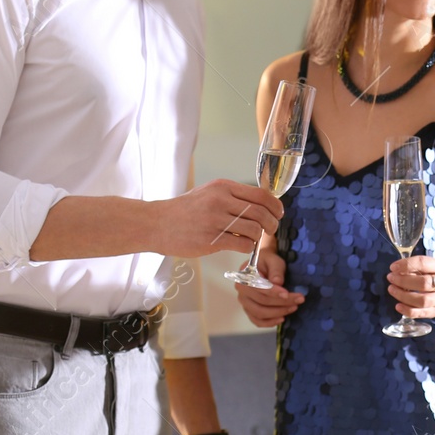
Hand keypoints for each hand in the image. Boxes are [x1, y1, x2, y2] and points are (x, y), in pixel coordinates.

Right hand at [155, 179, 281, 258]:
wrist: (157, 223)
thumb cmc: (185, 210)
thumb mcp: (208, 193)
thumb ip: (232, 196)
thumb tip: (261, 204)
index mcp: (223, 187)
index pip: (261, 194)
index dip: (275, 206)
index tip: (278, 214)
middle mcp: (221, 200)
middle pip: (261, 212)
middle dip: (272, 224)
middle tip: (270, 230)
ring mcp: (215, 220)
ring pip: (254, 229)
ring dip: (258, 237)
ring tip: (253, 239)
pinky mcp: (210, 240)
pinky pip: (242, 244)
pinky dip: (248, 247)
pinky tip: (241, 246)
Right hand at [234, 247, 303, 327]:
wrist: (263, 265)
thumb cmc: (268, 261)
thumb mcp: (274, 261)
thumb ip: (276, 270)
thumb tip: (277, 282)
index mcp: (245, 277)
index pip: (259, 288)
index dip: (274, 292)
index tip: (287, 294)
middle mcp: (242, 292)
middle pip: (261, 302)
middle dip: (282, 303)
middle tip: (299, 299)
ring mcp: (245, 303)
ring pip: (260, 313)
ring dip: (278, 313)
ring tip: (294, 307)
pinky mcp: (249, 311)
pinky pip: (257, 321)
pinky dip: (269, 323)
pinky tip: (282, 319)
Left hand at [387, 255, 434, 318]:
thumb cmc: (431, 275)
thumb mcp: (426, 266)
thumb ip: (413, 267)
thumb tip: (396, 271)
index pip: (424, 263)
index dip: (406, 265)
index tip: (393, 267)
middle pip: (424, 283)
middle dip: (403, 281)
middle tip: (391, 278)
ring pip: (423, 300)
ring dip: (403, 296)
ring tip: (391, 289)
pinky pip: (421, 313)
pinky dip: (408, 310)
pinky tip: (397, 306)